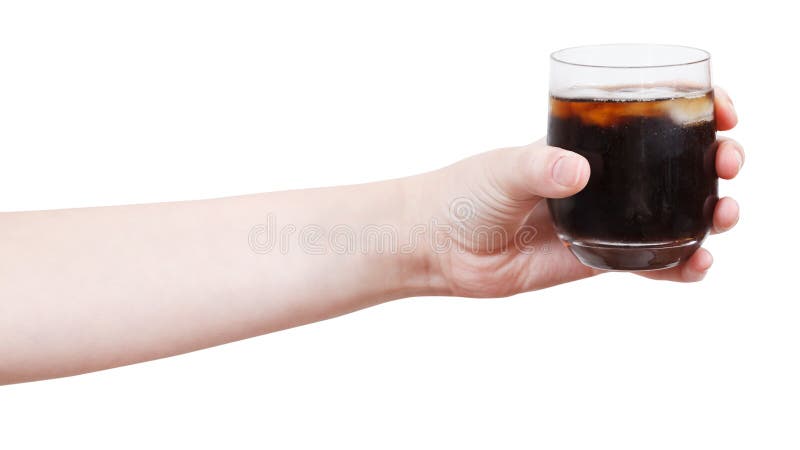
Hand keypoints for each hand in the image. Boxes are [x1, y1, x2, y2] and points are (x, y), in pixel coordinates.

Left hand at [413, 87, 741, 297]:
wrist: (438, 245)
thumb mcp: (501, 170)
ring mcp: (599, 220)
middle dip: (712, 161)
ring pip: (670, 215)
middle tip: (727, 164)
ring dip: (708, 214)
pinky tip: (697, 265)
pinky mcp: (592, 259)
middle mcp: (599, 181)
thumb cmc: (463, 194)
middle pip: (673, 167)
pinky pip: (645, 262)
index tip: (720, 112)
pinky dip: (677, 265)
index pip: (648, 120)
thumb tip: (578, 172)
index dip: (692, 113)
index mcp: (583, 146)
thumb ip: (539, 168)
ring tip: (725, 216)